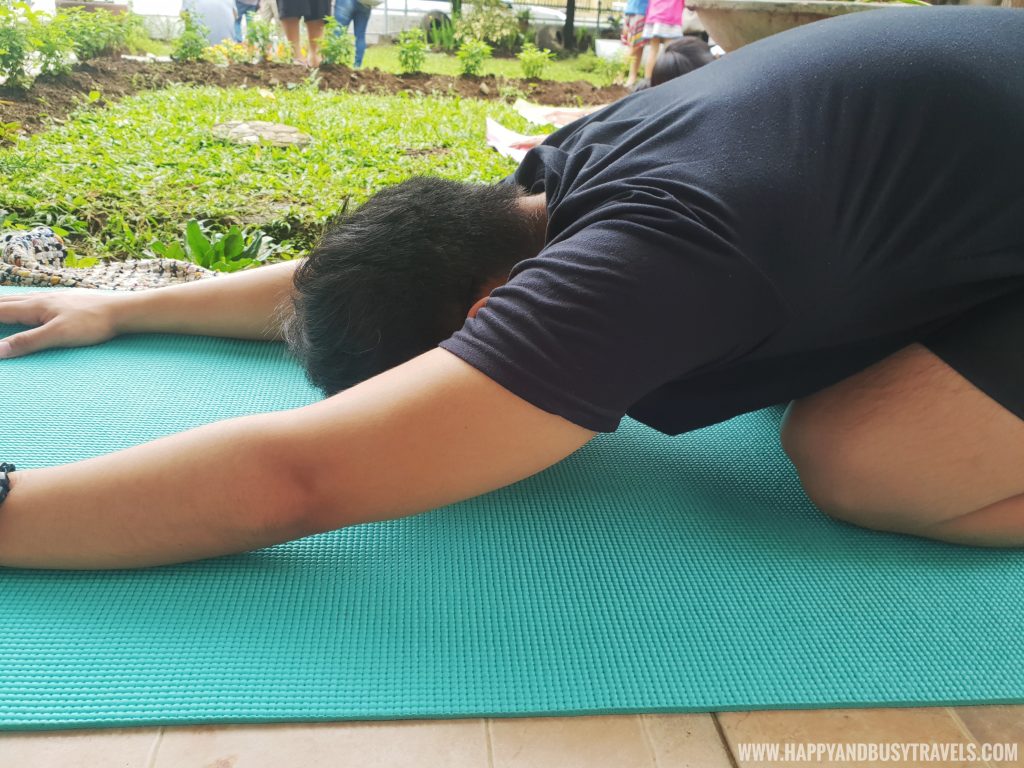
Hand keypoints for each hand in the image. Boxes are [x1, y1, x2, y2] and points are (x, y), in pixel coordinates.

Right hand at [0, 290, 125, 358]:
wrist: (122, 310)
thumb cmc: (93, 323)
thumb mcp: (59, 335)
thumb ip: (28, 342)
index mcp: (34, 307)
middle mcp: (39, 298)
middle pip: (3, 301)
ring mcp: (51, 298)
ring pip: (17, 298)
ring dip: (1, 302)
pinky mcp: (63, 301)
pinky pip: (31, 300)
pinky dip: (17, 302)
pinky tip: (24, 305)